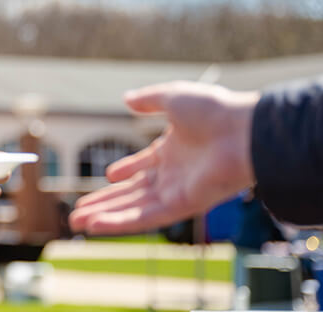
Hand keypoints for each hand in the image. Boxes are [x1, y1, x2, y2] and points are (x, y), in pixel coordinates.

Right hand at [68, 81, 259, 235]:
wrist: (245, 131)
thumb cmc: (216, 111)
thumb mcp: (173, 97)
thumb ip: (149, 99)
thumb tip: (126, 98)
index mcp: (174, 149)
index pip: (145, 165)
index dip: (127, 170)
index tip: (109, 175)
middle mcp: (175, 174)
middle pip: (133, 193)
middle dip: (104, 202)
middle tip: (78, 211)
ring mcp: (178, 191)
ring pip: (134, 209)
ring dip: (105, 217)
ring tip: (77, 222)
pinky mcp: (184, 205)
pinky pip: (147, 218)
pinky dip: (121, 223)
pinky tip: (97, 225)